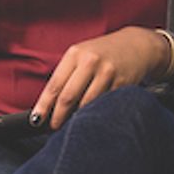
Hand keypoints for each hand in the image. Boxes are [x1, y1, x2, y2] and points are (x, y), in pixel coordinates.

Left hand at [32, 27, 166, 129]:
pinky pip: (103, 105)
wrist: (136, 45)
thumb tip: (49, 105)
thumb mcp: (81, 56)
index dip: (44, 105)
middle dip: (58, 116)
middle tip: (54, 127)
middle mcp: (90, 61)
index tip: (36, 120)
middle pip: (68, 97)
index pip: (54, 85)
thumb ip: (66, 75)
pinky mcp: (122, 84)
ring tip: (70, 125)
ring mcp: (107, 73)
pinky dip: (94, 114)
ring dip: (76, 118)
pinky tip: (90, 117)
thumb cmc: (102, 53)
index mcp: (75, 54)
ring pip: (86, 104)